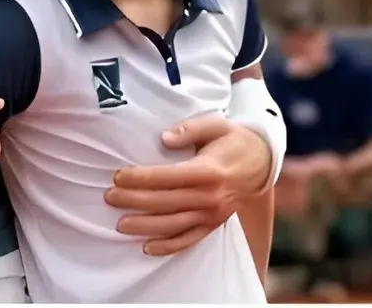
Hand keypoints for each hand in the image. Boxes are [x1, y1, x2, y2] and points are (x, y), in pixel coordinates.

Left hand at [107, 118, 273, 257]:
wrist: (261, 163)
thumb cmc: (233, 140)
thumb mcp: (216, 125)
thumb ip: (190, 129)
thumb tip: (163, 137)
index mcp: (208, 170)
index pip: (167, 177)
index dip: (141, 178)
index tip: (119, 176)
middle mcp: (210, 196)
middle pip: (165, 202)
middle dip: (134, 201)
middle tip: (110, 197)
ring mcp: (211, 214)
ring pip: (173, 225)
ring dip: (144, 226)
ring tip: (120, 223)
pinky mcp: (212, 225)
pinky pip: (188, 240)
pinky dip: (167, 247)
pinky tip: (147, 247)